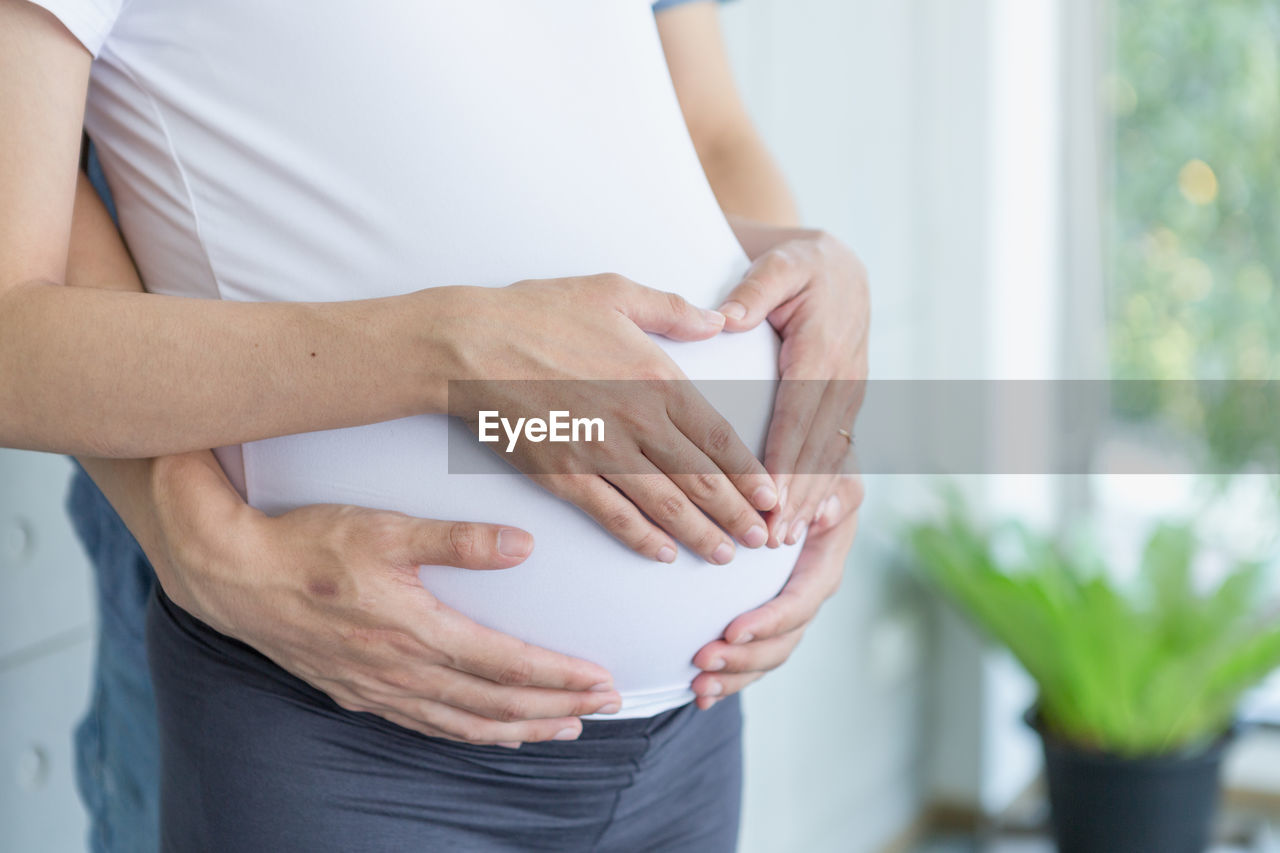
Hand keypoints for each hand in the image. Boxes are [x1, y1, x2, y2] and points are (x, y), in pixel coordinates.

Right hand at [151, 452, 621, 747]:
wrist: (235, 577)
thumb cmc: (309, 545)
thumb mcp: (387, 529)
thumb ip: (459, 539)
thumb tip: (524, 546)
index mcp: (418, 631)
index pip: (508, 664)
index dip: (560, 677)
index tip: (602, 680)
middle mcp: (403, 672)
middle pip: (497, 703)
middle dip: (556, 708)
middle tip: (605, 707)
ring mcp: (380, 691)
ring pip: (465, 723)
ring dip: (520, 729)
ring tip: (564, 730)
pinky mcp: (359, 694)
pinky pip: (428, 726)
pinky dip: (469, 734)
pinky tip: (490, 733)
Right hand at [447, 274, 778, 564]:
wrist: (468, 344)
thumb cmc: (539, 311)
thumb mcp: (613, 290)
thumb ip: (672, 310)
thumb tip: (719, 320)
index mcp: (657, 377)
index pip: (719, 437)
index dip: (750, 474)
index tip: (772, 497)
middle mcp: (636, 420)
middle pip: (701, 479)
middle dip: (737, 514)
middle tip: (763, 540)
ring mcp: (599, 452)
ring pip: (664, 504)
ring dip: (700, 533)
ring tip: (725, 555)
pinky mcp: (563, 474)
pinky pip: (612, 514)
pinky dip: (641, 538)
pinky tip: (663, 553)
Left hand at [689, 475, 863, 707]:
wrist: (806, 462)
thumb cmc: (812, 460)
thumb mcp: (821, 468)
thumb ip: (809, 492)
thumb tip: (785, 529)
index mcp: (825, 560)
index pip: (801, 600)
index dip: (770, 620)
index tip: (733, 629)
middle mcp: (810, 590)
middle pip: (785, 639)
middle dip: (746, 657)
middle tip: (704, 661)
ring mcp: (790, 605)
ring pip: (769, 655)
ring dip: (735, 675)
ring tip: (699, 687)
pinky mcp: (768, 612)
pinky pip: (755, 652)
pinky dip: (731, 675)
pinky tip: (701, 693)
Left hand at [720, 220, 868, 545]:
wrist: (840, 264)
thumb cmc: (800, 265)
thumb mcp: (779, 264)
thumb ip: (755, 289)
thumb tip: (729, 319)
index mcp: (824, 350)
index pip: (798, 416)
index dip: (783, 461)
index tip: (765, 499)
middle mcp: (844, 379)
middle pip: (816, 448)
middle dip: (795, 497)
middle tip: (770, 540)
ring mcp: (851, 394)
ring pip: (829, 456)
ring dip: (809, 501)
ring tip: (782, 541)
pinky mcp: (848, 404)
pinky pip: (836, 450)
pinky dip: (821, 486)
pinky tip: (806, 518)